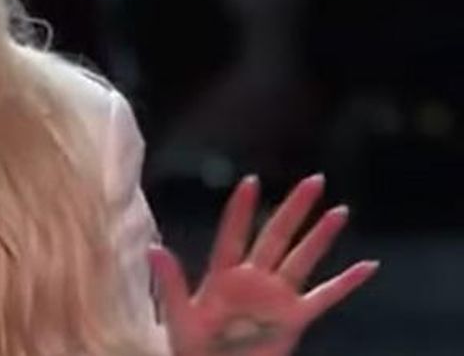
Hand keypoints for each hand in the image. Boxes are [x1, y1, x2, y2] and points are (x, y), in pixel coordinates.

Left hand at [148, 175, 377, 355]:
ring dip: (321, 236)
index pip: (233, 235)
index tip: (251, 181)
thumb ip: (169, 281)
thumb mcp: (178, 314)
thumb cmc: (191, 347)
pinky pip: (325, 297)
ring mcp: (276, 299)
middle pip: (276, 236)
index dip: (242, 210)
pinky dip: (346, 283)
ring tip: (339, 210)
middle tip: (314, 179)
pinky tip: (367, 266)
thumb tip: (152, 248)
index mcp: (223, 276)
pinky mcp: (294, 320)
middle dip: (294, 209)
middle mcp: (254, 280)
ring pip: (302, 259)